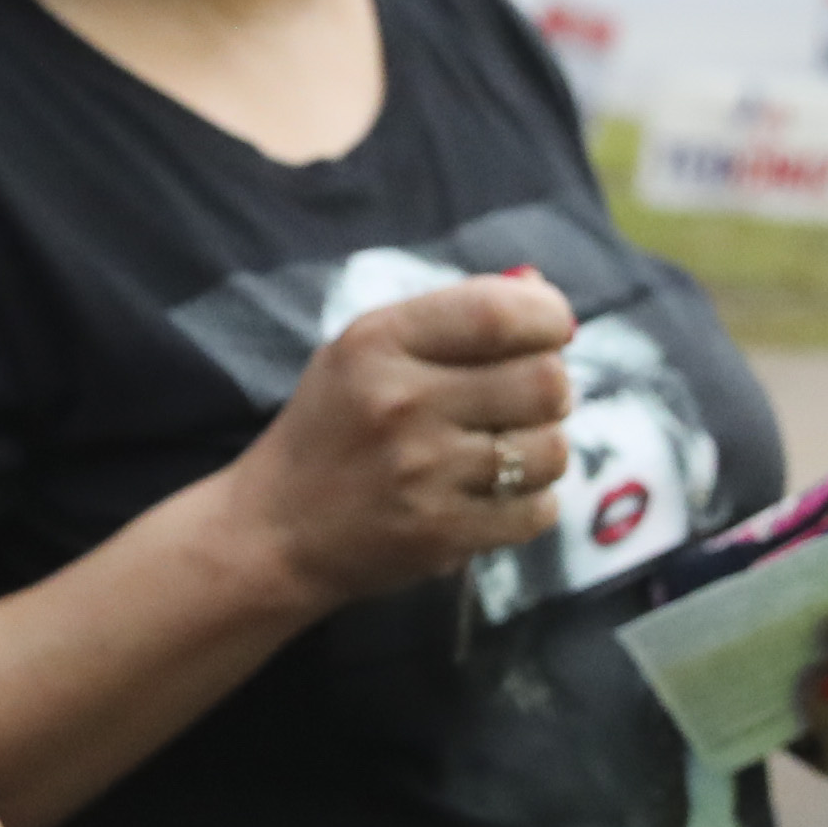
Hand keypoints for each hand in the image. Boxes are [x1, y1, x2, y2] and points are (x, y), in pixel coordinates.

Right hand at [219, 271, 577, 609]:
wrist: (274, 531)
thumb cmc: (334, 427)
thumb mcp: (367, 349)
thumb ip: (451, 314)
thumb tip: (541, 292)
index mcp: (379, 342)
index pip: (502, 313)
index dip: (549, 318)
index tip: (549, 331)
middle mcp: (401, 403)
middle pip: (545, 381)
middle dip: (551, 387)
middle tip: (524, 399)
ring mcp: (423, 474)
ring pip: (552, 449)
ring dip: (543, 448)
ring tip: (505, 451)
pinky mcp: (441, 535)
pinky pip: (538, 510)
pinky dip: (529, 502)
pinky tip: (493, 494)